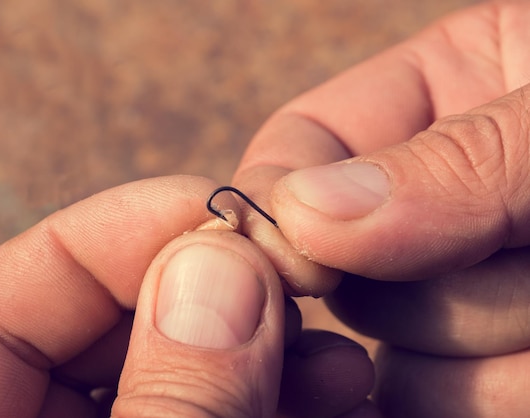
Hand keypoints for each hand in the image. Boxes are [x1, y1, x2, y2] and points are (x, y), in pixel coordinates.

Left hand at [0, 176, 373, 416]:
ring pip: (176, 374)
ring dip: (261, 347)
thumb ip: (170, 404)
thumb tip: (215, 268)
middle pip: (98, 334)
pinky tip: (341, 387)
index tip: (207, 213)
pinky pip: (220, 415)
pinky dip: (278, 399)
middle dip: (202, 291)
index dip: (95, 243)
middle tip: (286, 274)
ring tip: (335, 348)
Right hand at [233, 2, 529, 415]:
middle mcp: (429, 202)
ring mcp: (453, 293)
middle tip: (517, 256)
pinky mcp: (477, 369)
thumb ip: (454, 159)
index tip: (295, 248)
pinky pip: (431, 401)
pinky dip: (494, 395)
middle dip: (410, 281)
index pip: (303, 139)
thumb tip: (305, 216)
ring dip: (472, 348)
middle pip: (336, 259)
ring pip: (386, 350)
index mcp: (439, 100)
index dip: (282, 195)